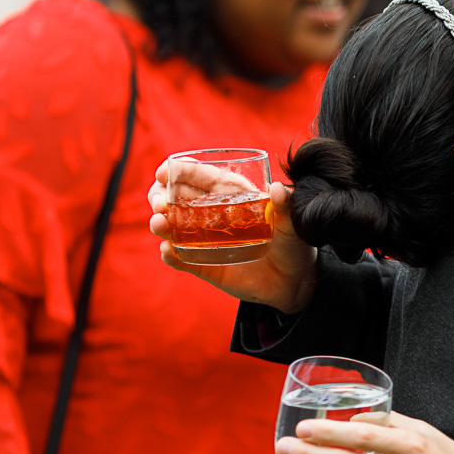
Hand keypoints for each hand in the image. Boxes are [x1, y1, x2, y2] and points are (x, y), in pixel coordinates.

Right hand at [148, 160, 317, 312]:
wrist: (294, 282)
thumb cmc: (294, 244)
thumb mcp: (292, 224)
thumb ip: (286, 207)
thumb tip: (278, 188)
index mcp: (231, 195)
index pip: (199, 177)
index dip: (178, 171)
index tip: (162, 172)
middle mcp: (213, 214)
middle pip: (176, 198)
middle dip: (160, 196)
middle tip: (160, 203)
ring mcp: (206, 240)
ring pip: (173, 227)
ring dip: (160, 222)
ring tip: (159, 223)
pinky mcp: (205, 266)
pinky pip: (181, 259)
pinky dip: (170, 255)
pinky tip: (167, 250)